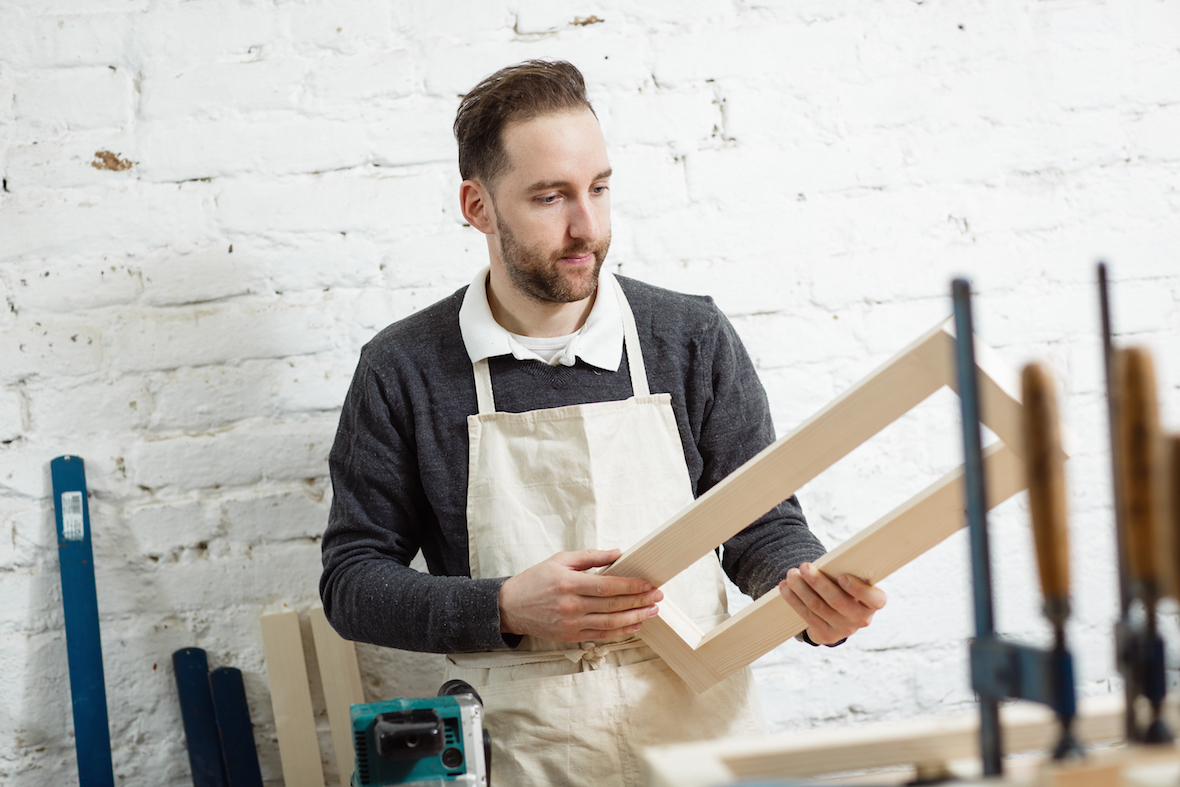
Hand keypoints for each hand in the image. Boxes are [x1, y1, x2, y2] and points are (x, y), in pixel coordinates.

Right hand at [498, 549, 662, 641]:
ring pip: (611, 623)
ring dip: (635, 618)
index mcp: (569, 583)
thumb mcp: (560, 560)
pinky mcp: (570, 636)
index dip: (631, 586)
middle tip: (657, 596)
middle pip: (613, 605)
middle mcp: (571, 605)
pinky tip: (634, 625)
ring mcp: (571, 623)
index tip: (648, 583)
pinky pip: (601, 635)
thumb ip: (591, 557)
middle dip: (639, 601)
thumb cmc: (536, 580)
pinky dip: (620, 631)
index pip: (608, 586)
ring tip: (652, 611)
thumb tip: (618, 553)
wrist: (511, 606)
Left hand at [779, 562, 885, 644]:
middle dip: (818, 582)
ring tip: (791, 574)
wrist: (838, 616)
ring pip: (818, 607)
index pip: (874, 599)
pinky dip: (793, 600)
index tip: (841, 577)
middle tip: (804, 566)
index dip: (858, 589)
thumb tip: (828, 561)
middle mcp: (861, 619)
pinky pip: (807, 615)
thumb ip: (846, 572)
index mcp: (873, 603)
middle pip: (838, 601)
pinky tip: (785, 588)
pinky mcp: (826, 635)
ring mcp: (844, 629)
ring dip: (801, 589)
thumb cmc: (845, 588)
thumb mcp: (851, 581)